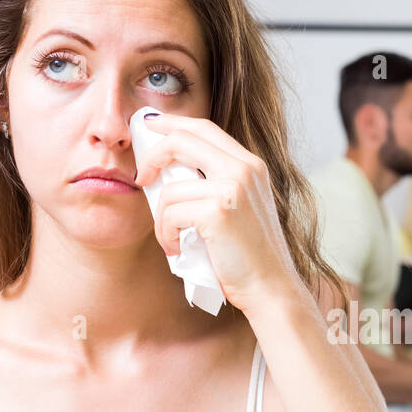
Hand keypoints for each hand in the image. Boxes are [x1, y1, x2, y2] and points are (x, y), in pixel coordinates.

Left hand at [133, 111, 300, 311]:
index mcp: (250, 165)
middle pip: (183, 139)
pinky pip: (170, 214)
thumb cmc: (249, 255)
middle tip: (141, 176)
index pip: (204, 128)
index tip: (150, 126)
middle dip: (152, 155)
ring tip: (171, 240)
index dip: (172, 123)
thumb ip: (216, 183)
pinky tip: (178, 250)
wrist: (270, 287)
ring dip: (161, 219)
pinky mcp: (218, 212)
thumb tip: (169, 170)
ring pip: (170, 189)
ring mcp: (233, 188)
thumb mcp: (239, 207)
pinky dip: (166, 235)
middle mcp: (244, 169)